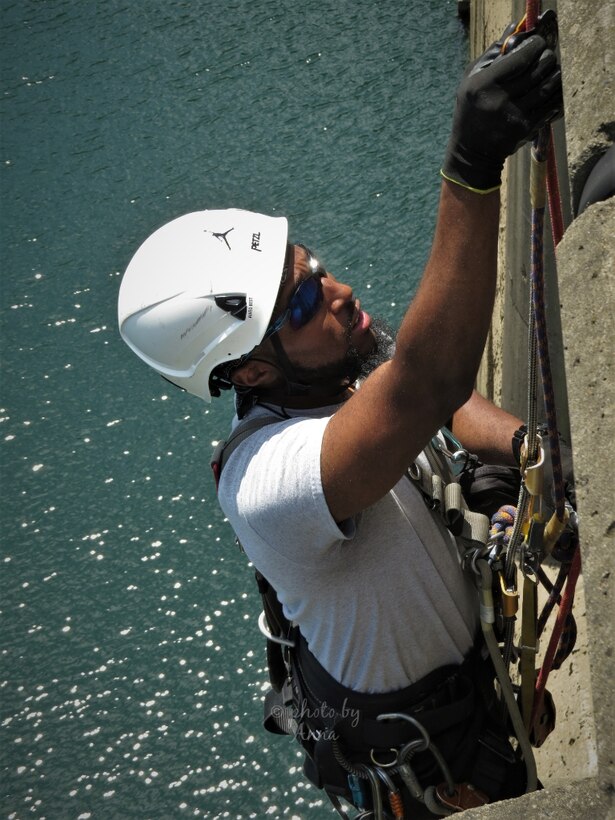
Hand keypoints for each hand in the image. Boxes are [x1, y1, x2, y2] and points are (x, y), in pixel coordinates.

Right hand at [442, 27, 562, 192]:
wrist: (471, 152)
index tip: (537, 44)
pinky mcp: (526, 128)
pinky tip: (551, 90)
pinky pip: (551, 104)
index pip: (521, 56)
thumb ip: (493, 54)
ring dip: (554, 74)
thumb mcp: (471, 80)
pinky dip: (555, 94)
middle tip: (546, 57)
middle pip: (539, 68)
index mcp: (483, 84)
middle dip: (548, 57)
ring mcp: (515, 115)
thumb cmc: (471, 110)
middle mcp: (500, 99)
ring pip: (549, 85)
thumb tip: (515, 28)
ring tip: (550, 71)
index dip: (535, 45)